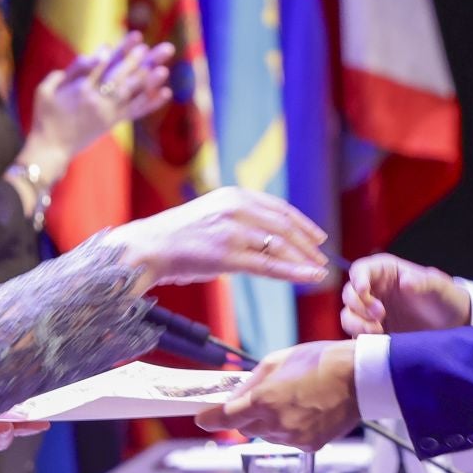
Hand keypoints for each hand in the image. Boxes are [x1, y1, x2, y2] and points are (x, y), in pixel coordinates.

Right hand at [22, 33, 174, 173]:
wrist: (51, 148)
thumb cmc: (44, 117)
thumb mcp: (45, 90)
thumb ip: (65, 72)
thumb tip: (88, 58)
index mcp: (79, 88)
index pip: (103, 63)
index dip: (120, 49)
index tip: (135, 36)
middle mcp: (96, 99)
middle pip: (122, 74)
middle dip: (140, 60)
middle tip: (159, 48)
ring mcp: (106, 112)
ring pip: (131, 92)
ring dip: (149, 80)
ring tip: (165, 68)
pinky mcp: (112, 122)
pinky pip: (135, 111)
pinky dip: (151, 102)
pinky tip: (165, 92)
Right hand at [106, 187, 328, 288]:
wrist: (149, 246)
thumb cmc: (179, 236)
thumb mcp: (213, 214)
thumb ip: (239, 218)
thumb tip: (268, 234)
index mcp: (234, 195)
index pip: (279, 207)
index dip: (302, 223)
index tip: (318, 236)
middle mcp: (236, 208)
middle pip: (284, 226)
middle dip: (307, 244)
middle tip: (323, 258)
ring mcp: (232, 232)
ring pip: (279, 246)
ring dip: (304, 260)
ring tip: (319, 271)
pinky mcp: (227, 256)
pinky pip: (268, 265)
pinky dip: (293, 272)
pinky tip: (308, 277)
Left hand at [194, 341, 359, 450]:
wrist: (358, 377)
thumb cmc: (319, 361)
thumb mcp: (276, 361)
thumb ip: (250, 382)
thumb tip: (234, 398)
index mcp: (265, 400)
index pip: (226, 418)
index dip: (211, 419)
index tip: (202, 418)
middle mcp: (277, 424)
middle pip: (245, 428)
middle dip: (246, 416)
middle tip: (259, 399)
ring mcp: (294, 438)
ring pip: (267, 435)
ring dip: (269, 422)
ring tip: (289, 400)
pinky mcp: (310, 446)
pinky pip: (288, 440)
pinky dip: (289, 429)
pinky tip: (303, 412)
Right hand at [341, 254, 471, 334]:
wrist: (454, 326)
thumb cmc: (447, 299)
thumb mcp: (442, 287)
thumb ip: (425, 281)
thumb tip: (404, 282)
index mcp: (387, 272)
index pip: (361, 269)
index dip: (358, 278)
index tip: (364, 290)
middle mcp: (375, 289)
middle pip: (349, 293)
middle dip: (360, 304)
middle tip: (380, 316)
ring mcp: (371, 312)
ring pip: (348, 314)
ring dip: (356, 322)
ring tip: (378, 331)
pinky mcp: (373, 331)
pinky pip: (354, 333)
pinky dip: (359, 336)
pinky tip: (379, 339)